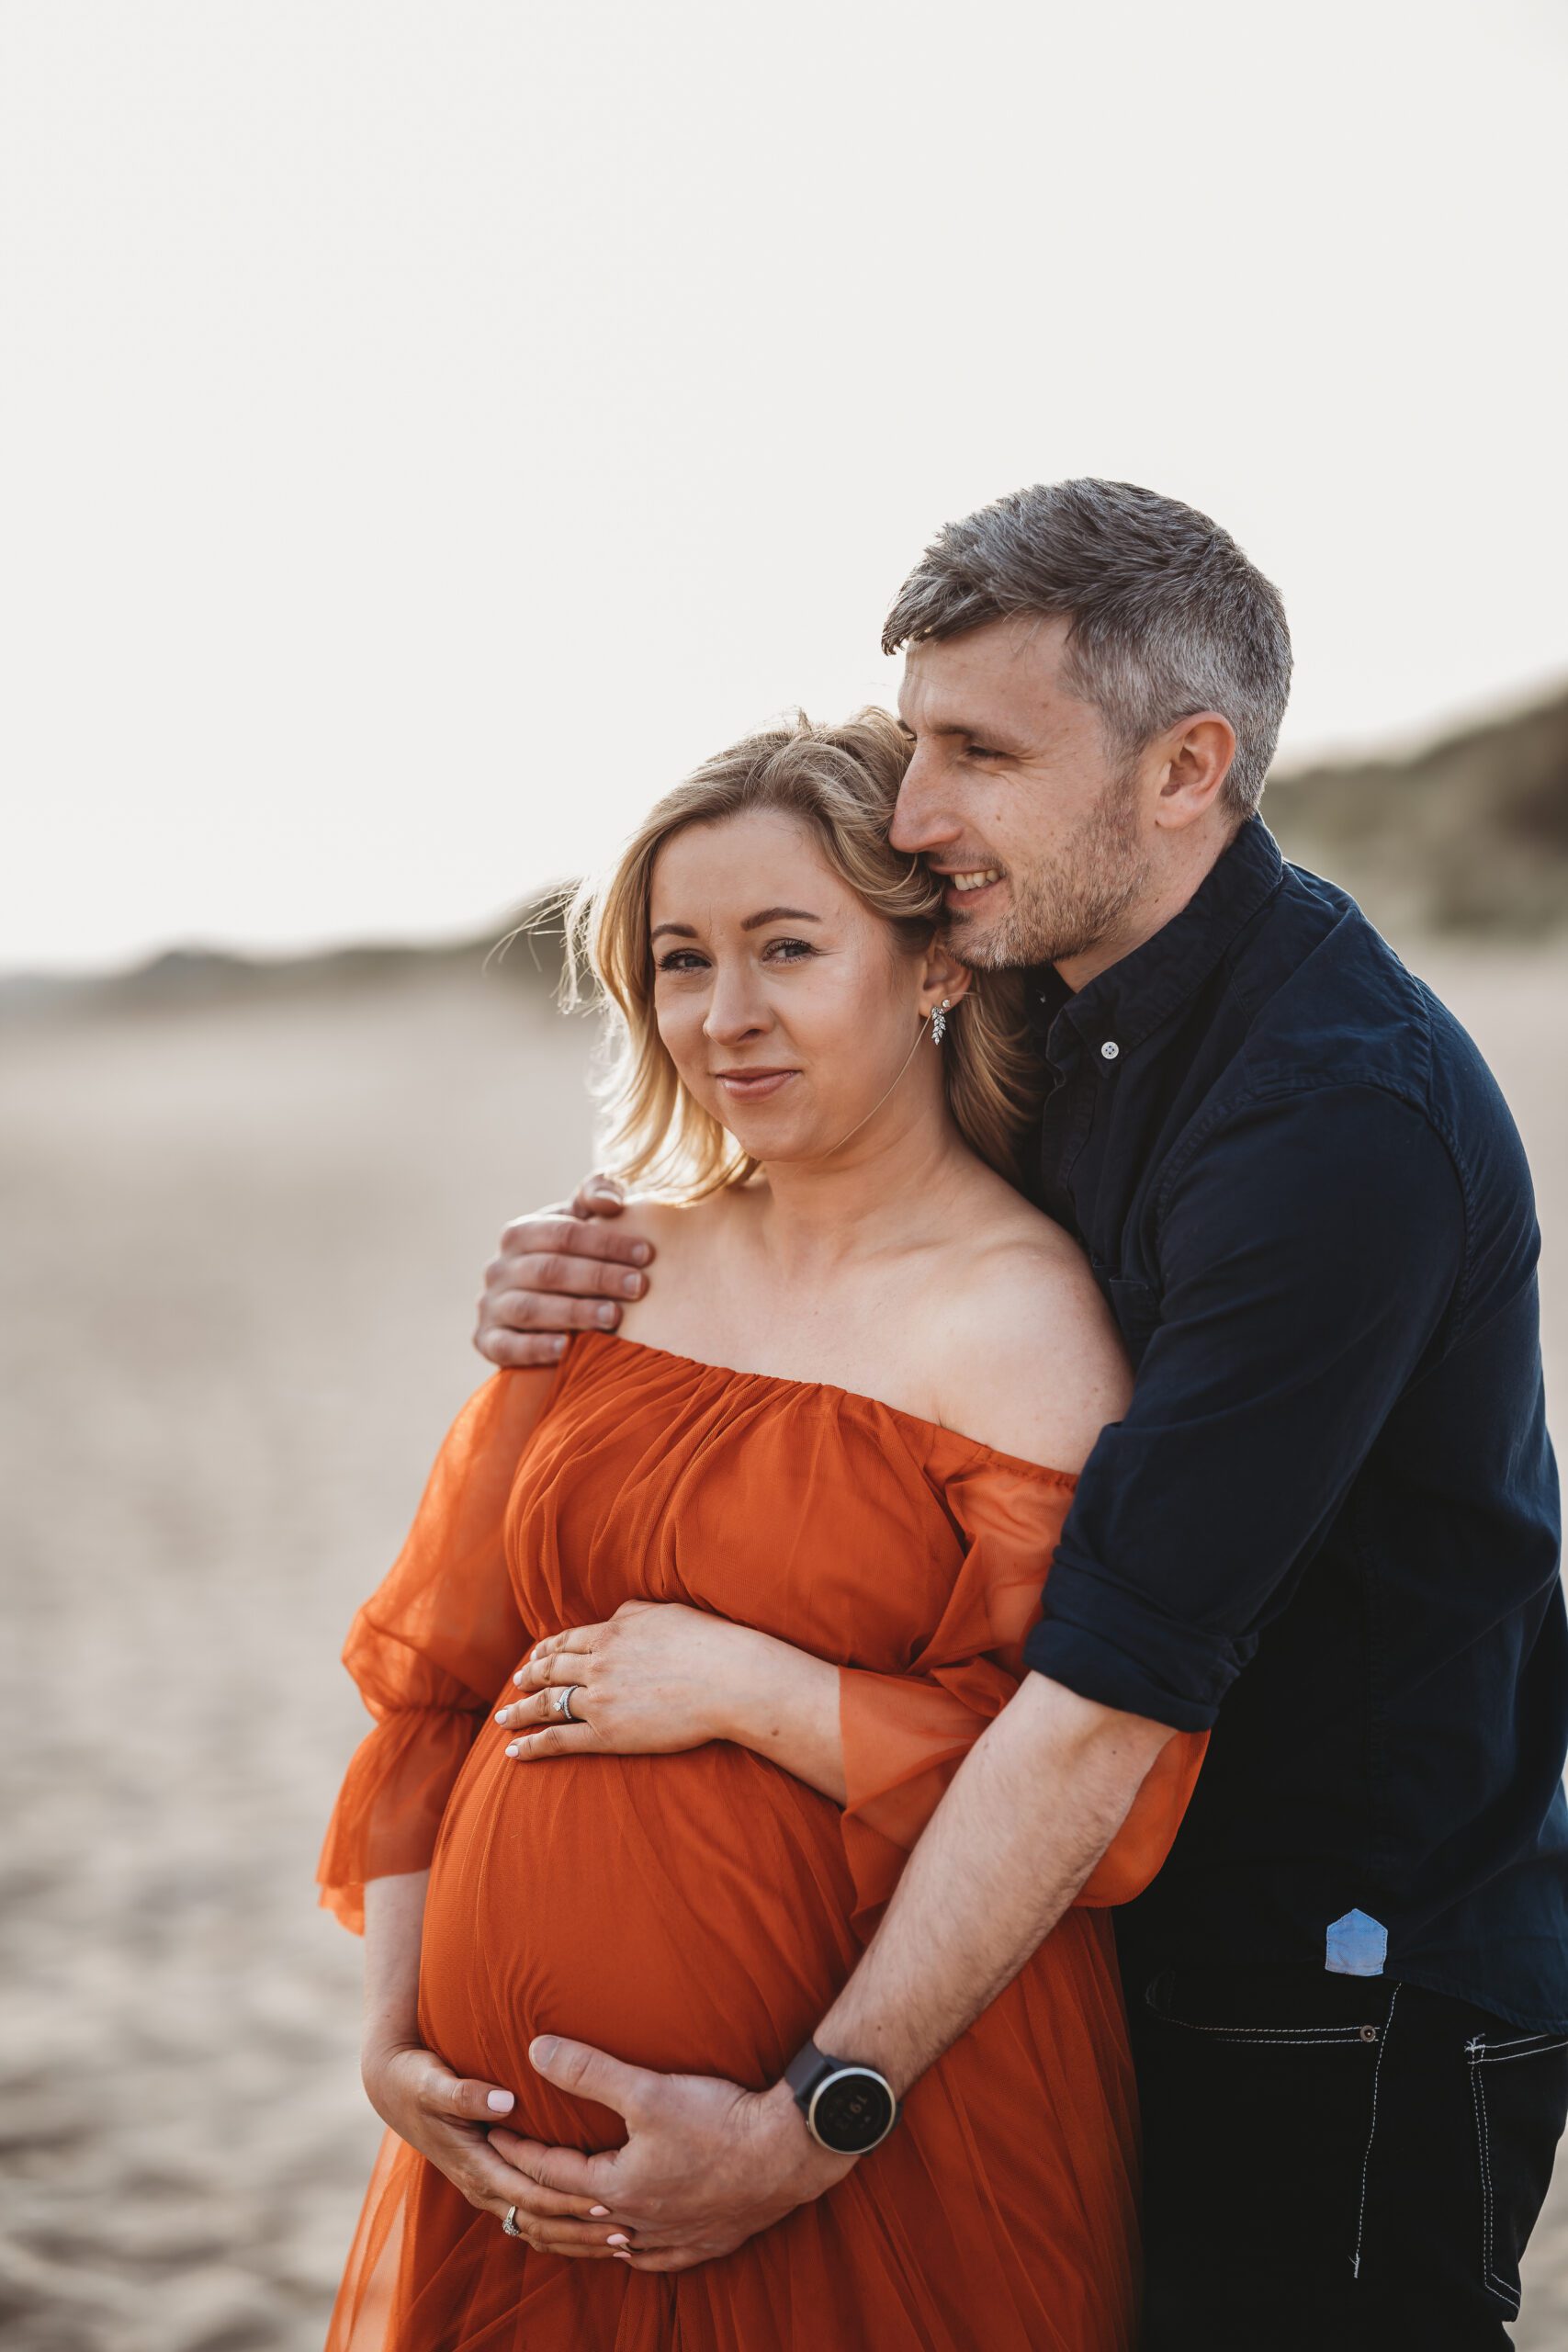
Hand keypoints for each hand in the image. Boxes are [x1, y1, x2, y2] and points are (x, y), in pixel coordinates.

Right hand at [361, 2037, 625, 2255]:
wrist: (393, 2089)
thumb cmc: (416, 2082)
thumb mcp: (434, 2084)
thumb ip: (467, 2094)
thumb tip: (506, 2102)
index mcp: (473, 2165)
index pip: (528, 2194)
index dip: (566, 2200)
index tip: (607, 2200)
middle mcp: (482, 2185)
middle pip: (538, 2220)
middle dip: (580, 2230)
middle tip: (627, 2233)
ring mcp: (486, 2188)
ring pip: (536, 2226)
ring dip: (575, 2237)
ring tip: (620, 2243)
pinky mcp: (493, 2182)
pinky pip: (529, 2217)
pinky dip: (560, 2229)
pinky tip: (591, 2230)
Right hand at [475, 1174, 654, 1368]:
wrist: (540, 1313)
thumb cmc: (571, 1259)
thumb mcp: (578, 1223)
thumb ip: (594, 1198)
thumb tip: (612, 1200)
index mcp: (519, 1234)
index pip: (563, 1234)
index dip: (606, 1243)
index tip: (646, 1254)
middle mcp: (499, 1268)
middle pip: (549, 1270)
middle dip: (598, 1277)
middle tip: (638, 1287)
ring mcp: (491, 1306)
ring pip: (530, 1308)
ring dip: (574, 1312)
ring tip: (614, 1317)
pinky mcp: (487, 1341)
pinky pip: (507, 1346)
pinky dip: (536, 1347)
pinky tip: (567, 1348)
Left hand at [488, 2037, 855, 2271]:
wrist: (789, 2152)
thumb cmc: (720, 2119)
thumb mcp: (648, 2088)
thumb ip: (588, 2070)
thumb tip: (535, 2051)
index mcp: (619, 2187)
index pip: (552, 2173)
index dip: (519, 2152)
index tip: (495, 2137)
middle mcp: (639, 2223)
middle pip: (572, 2221)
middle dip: (534, 2201)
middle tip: (505, 2186)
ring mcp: (673, 2238)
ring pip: (609, 2247)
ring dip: (574, 2235)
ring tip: (553, 2223)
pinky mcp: (705, 2242)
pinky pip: (654, 2259)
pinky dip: (629, 2254)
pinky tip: (627, 2249)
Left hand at [496, 1600, 768, 1757]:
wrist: (728, 1680)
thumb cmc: (708, 1643)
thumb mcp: (664, 1612)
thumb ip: (632, 1613)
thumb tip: (614, 1616)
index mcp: (611, 1633)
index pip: (567, 1641)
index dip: (546, 1650)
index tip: (534, 1655)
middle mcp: (597, 1664)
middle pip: (550, 1671)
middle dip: (527, 1678)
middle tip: (514, 1684)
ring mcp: (599, 1700)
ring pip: (547, 1704)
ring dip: (520, 1711)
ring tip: (504, 1718)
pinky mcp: (607, 1734)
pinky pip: (558, 1740)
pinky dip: (532, 1746)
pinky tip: (515, 1752)